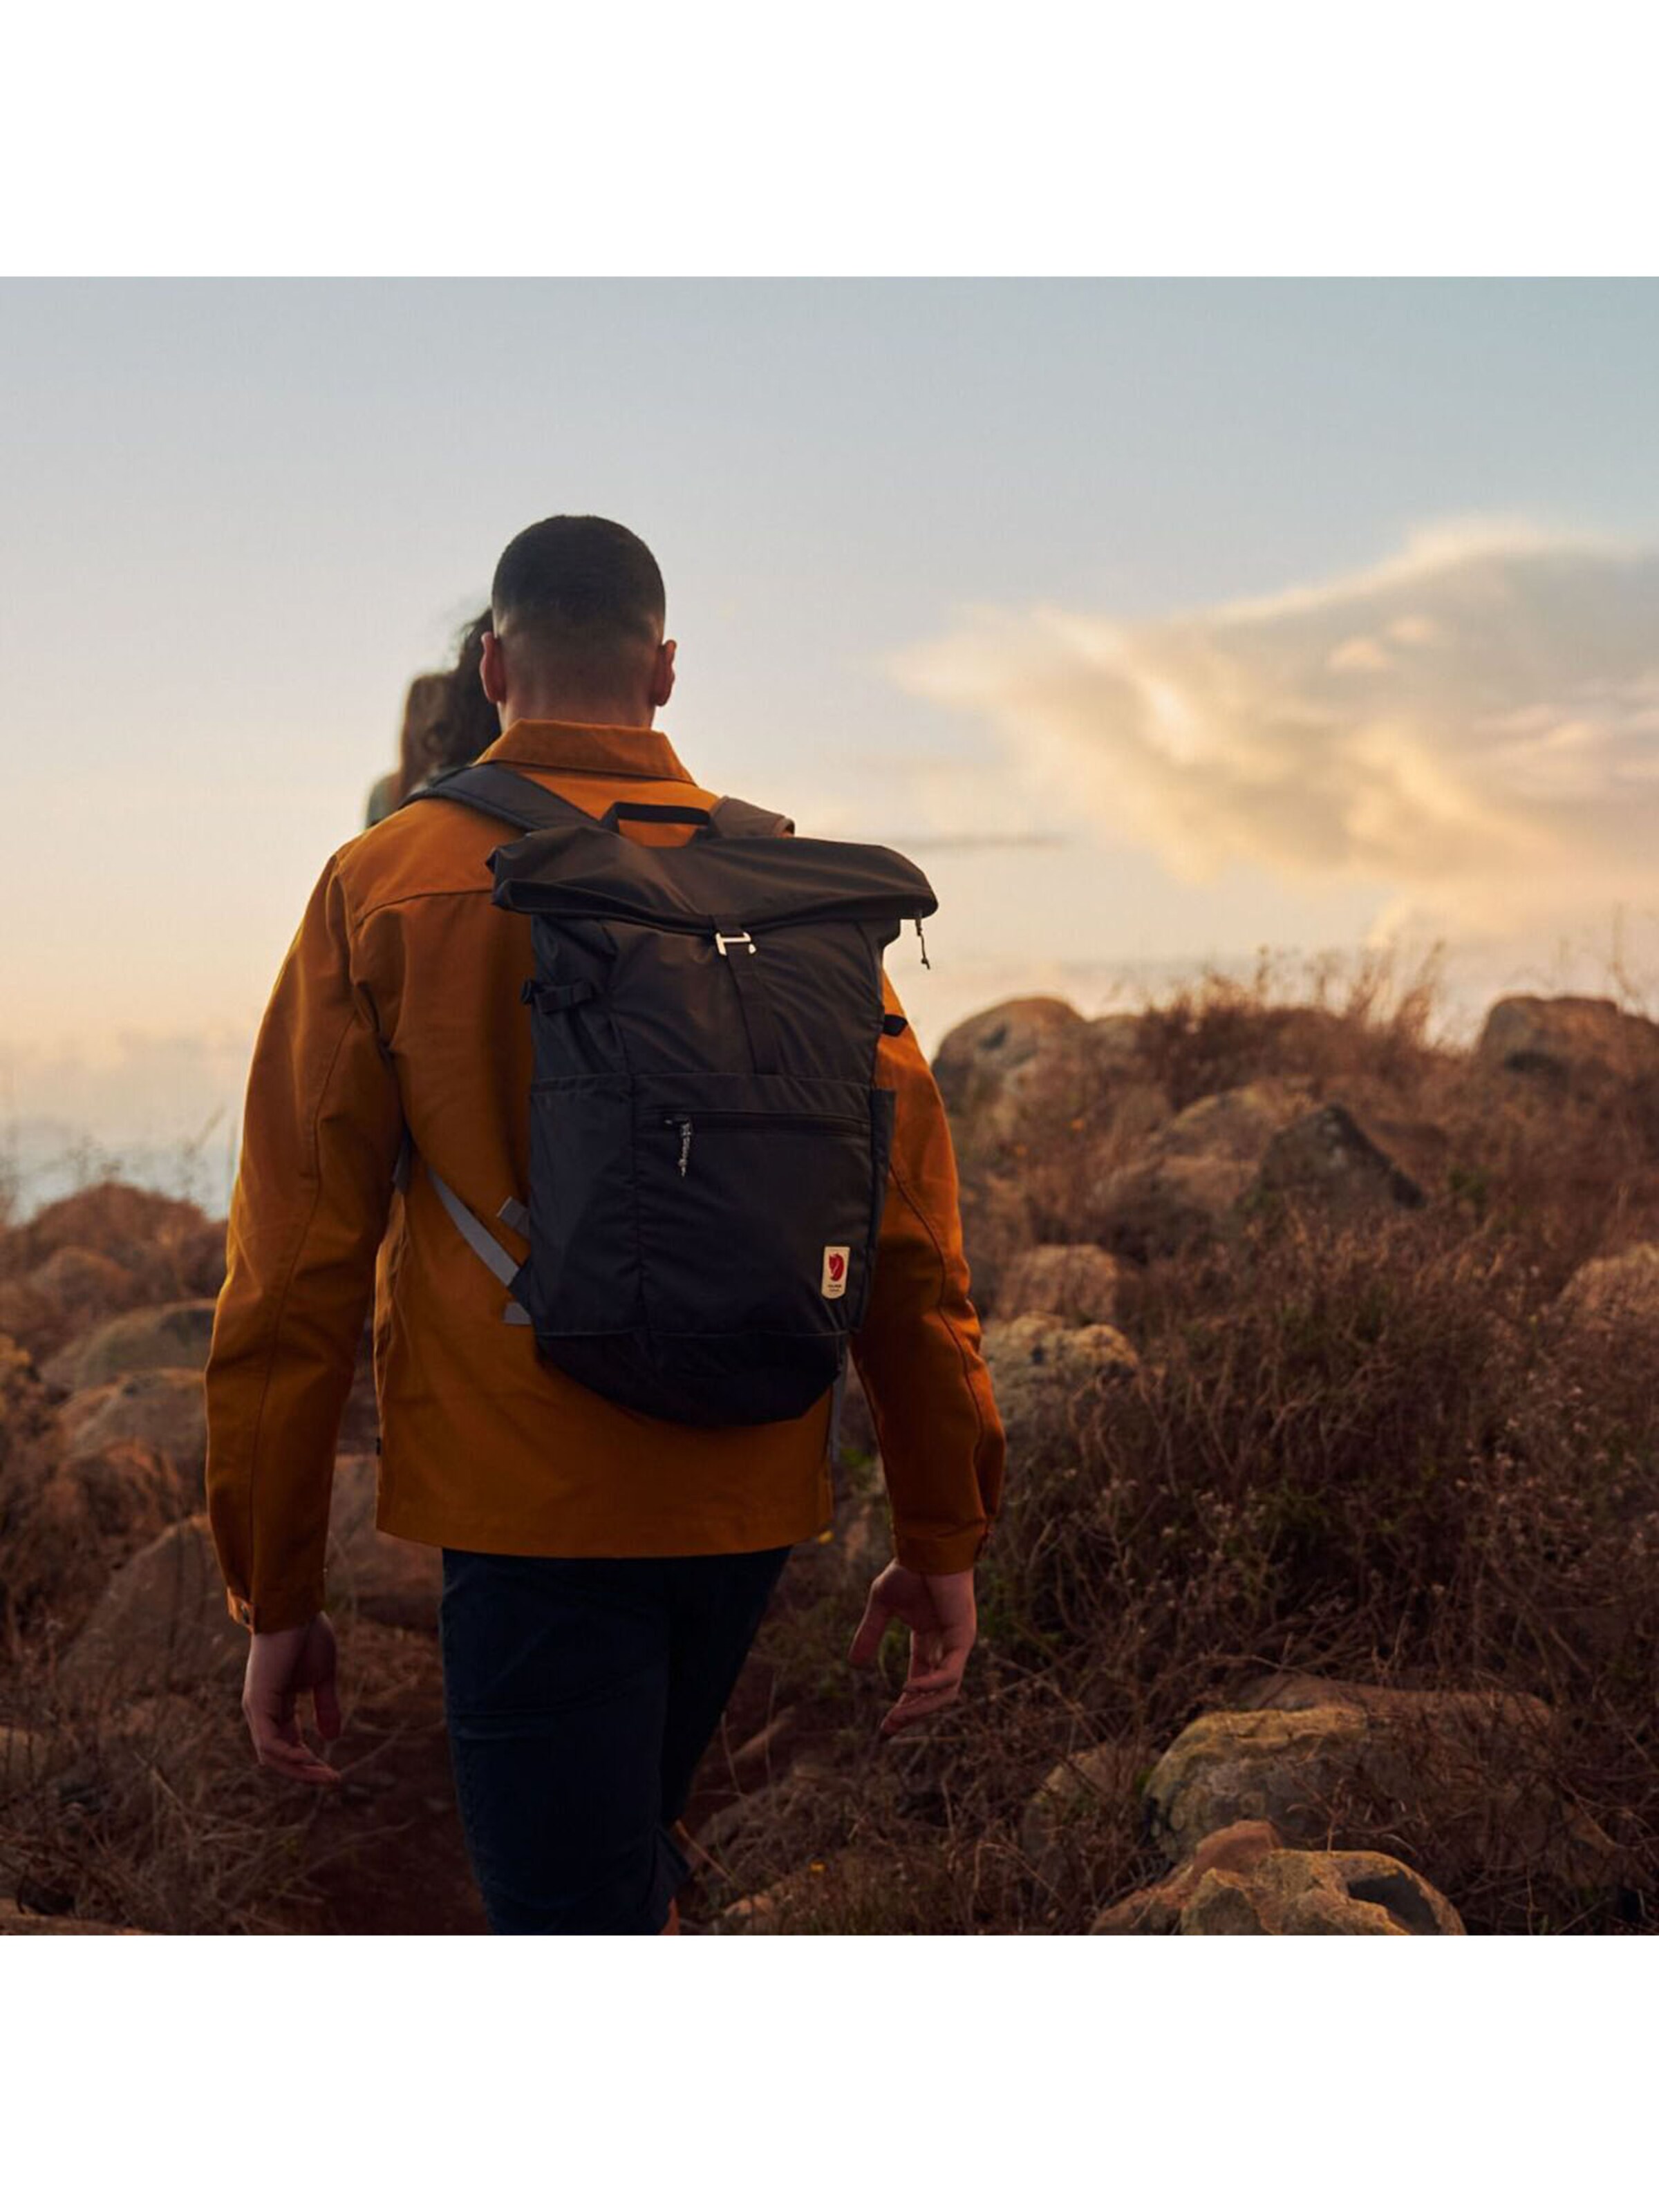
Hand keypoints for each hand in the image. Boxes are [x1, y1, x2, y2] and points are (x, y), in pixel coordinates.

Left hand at [241, 1611, 342, 1786]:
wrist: (295, 1608)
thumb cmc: (307, 1636)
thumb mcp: (322, 1678)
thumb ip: (325, 1706)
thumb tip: (332, 1738)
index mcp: (274, 1705)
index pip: (287, 1744)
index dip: (309, 1761)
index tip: (334, 1773)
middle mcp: (260, 1711)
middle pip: (276, 1756)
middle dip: (305, 1772)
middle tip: (333, 1780)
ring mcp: (257, 1707)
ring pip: (271, 1755)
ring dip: (299, 1769)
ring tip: (326, 1775)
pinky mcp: (258, 1701)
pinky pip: (269, 1741)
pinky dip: (289, 1755)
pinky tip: (309, 1759)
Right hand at [848, 1563, 976, 1736]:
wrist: (925, 1548)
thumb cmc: (907, 1569)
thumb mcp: (881, 1605)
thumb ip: (870, 1633)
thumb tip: (854, 1664)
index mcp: (929, 1639)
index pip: (919, 1681)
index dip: (904, 1706)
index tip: (885, 1729)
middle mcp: (945, 1646)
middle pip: (933, 1693)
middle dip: (911, 1714)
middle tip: (888, 1729)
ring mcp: (957, 1644)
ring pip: (946, 1692)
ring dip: (922, 1707)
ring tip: (897, 1716)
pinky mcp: (963, 1638)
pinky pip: (950, 1673)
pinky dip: (930, 1685)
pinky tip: (908, 1687)